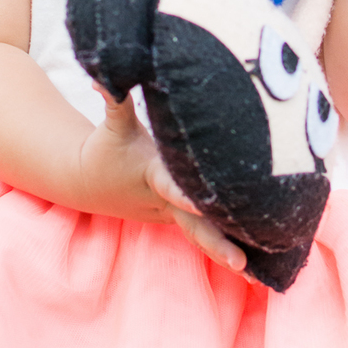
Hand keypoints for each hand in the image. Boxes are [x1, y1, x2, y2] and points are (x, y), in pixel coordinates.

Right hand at [77, 89, 247, 275]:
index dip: (186, 194)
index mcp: (152, 174)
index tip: (202, 202)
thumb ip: (114, 98)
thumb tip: (104, 73)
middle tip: (241, 264)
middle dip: (217, 242)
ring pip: (204, 235)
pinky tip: (258, 267)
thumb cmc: (106, 148)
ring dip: (228, 252)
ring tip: (256, 275)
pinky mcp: (181, 219)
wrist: (90, 182)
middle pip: (194, 224)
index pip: (171, 185)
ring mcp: (173, 214)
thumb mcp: (112, 124)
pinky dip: (228, 246)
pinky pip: (206, 234)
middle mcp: (166, 200)